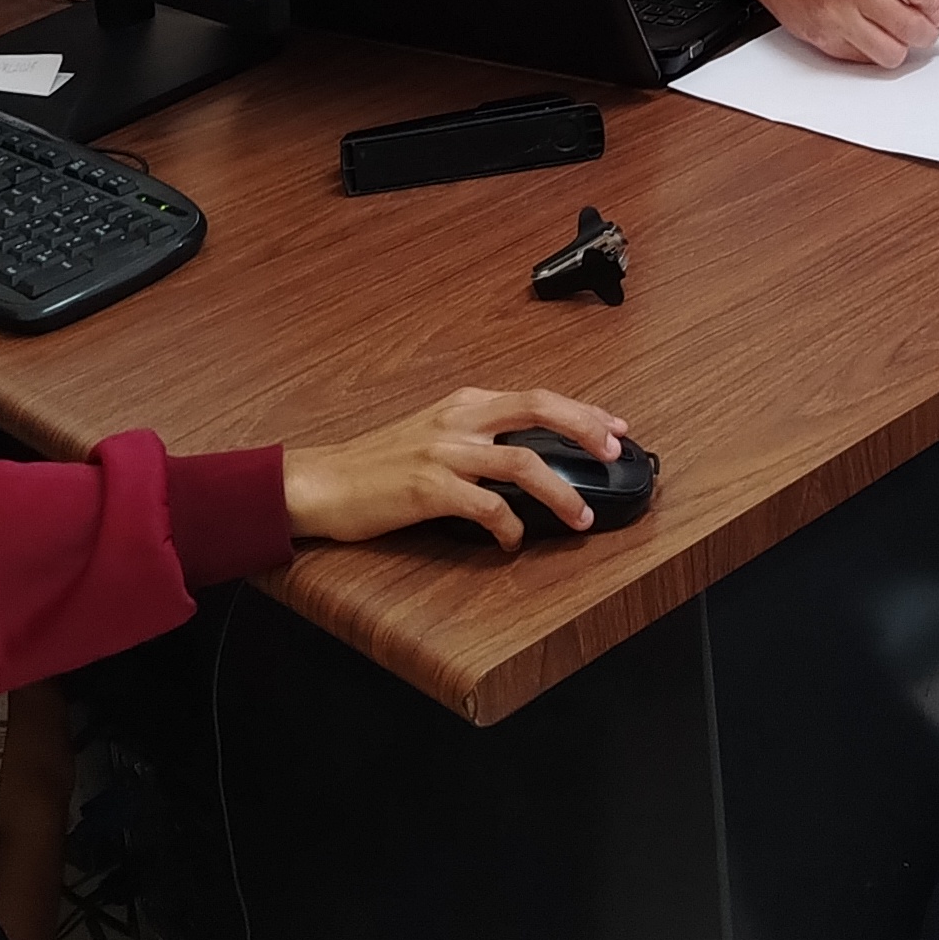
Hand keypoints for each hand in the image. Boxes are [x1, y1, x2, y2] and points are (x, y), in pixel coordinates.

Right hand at [283, 388, 635, 551]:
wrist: (323, 482)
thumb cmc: (377, 464)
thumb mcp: (434, 434)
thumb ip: (479, 437)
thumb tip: (532, 459)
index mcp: (464, 405)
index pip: (535, 397)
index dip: (582, 410)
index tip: (615, 426)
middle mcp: (459, 420)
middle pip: (537, 409)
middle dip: (585, 428)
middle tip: (614, 452)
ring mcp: (444, 452)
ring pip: (522, 462)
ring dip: (560, 493)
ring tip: (580, 518)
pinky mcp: (429, 488)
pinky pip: (487, 507)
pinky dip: (509, 527)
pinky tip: (511, 542)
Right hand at [746, 0, 938, 68]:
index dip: (938, 6)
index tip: (938, 11)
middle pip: (910, 27)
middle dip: (926, 31)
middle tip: (921, 25)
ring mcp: (834, 15)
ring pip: (891, 53)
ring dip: (900, 46)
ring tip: (894, 31)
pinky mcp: (821, 39)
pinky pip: (864, 60)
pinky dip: (873, 49)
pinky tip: (868, 31)